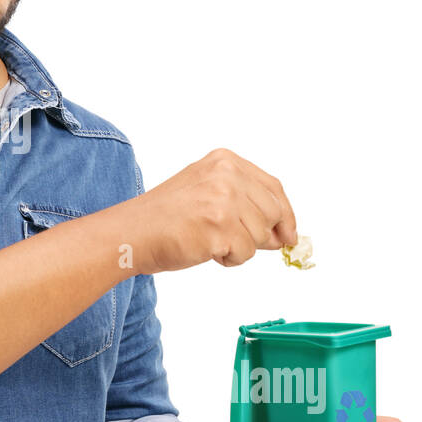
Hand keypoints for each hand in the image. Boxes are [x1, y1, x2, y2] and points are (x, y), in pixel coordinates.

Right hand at [138, 147, 296, 272]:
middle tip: (229, 240)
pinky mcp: (220, 228)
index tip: (289, 234)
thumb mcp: (206, 192)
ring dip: (240, 248)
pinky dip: (229, 260)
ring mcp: (224, 200)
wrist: (132, 232)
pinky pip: (245, 254)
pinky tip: (205, 250)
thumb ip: (245, 203)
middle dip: (258, 234)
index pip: (274, 188)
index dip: (286, 215)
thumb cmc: (165, 217)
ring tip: (209, 241)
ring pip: (261, 236)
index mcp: (225, 161)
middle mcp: (227, 175)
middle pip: (273, 213)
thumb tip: (284, 235)